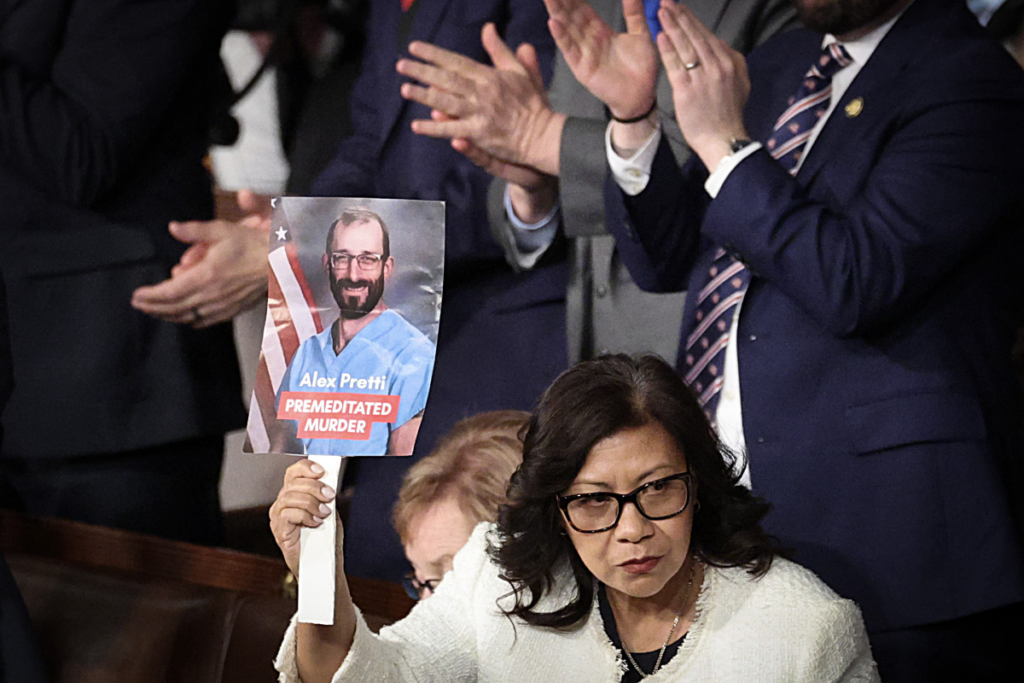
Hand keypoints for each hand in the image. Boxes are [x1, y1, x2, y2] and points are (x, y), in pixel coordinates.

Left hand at [130, 191, 271, 327]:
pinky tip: (183, 318)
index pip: (169, 291)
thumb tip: (172, 227)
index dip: (150, 295)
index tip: (136, 295)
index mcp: (207, 275)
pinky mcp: (232, 310)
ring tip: (154, 311)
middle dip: (153, 307)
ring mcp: (222, 306)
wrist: (281, 263)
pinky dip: (190, 320)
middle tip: (138, 304)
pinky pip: (205, 321)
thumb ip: (195, 231)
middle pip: (174, 308)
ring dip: (168, 315)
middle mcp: (212, 295)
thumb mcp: (222, 230)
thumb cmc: (254, 245)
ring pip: (188, 317)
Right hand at [269, 459, 337, 576]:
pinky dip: (305, 516)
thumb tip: (329, 483)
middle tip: (329, 496)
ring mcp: (278, 518)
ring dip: (311, 503)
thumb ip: (325, 497)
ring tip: (324, 513)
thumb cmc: (323, 540)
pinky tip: (315, 522)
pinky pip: (289, 515)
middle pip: (293, 483)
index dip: (305, 468)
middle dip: (314, 487)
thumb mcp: (328, 512)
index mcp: (293, 495)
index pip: (293, 473)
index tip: (321, 471)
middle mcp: (282, 504)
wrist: (321, 565)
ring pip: (290, 497)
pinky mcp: (279, 531)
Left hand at [397, 23, 564, 175]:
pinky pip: (453, 129)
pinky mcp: (480, 134)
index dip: (434, 54)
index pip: (457, 61)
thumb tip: (488, 28)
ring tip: (404, 89)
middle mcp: (483, 92)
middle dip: (422, 71)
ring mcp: (480, 113)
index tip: (415, 47)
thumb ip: (500, 50)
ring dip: (423, 96)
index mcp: (490, 76)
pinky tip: (417, 126)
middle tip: (401, 65)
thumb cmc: (531, 103)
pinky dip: (434, 128)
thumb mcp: (518, 71)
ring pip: (447, 102)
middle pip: (447, 79)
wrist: (542, 133)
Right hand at [543, 0, 657, 119]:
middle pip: (570, 15)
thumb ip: (634, 12)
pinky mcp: (582, 68)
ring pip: (567, 29)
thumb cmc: (642, 68)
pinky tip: (553, 23)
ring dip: (557, 13)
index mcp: (600, 31)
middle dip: (560, 1)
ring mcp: (583, 54)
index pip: (582, 8)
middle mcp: (588, 40)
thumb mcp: (640, 34)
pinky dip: (561, 37)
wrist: (642, 95)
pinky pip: (570, 50)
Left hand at [656, 0, 749, 169]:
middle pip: (696, 35)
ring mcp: (703, 78)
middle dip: (680, 16)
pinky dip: (668, 49)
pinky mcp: (688, 90)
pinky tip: (660, 36)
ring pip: (685, 46)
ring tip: (660, 12)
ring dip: (672, 26)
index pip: (708, 35)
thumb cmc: (728, 114)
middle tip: (666, 2)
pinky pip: (675, 65)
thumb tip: (720, 45)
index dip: (692, 20)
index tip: (680, 8)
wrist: (724, 139)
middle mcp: (718, 66)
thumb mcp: (740, 83)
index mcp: (730, 62)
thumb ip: (731, 62)